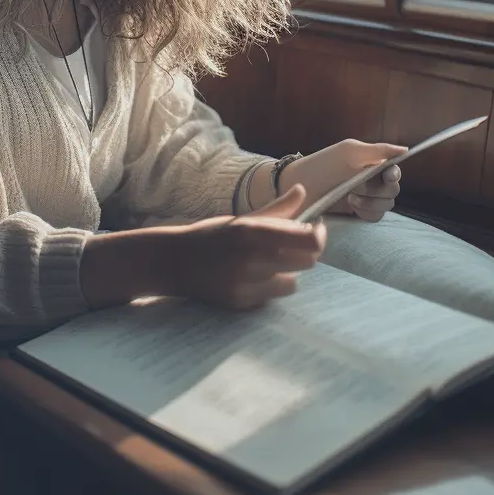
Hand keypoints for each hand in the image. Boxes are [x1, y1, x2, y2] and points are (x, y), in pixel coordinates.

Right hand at [167, 185, 325, 308]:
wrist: (174, 262)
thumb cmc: (210, 235)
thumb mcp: (242, 219)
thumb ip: (277, 209)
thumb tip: (302, 191)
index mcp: (254, 233)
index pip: (310, 241)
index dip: (319, 234)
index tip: (314, 227)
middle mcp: (254, 260)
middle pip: (307, 262)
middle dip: (304, 251)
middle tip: (294, 242)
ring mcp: (249, 285)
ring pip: (293, 282)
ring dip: (287, 272)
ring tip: (269, 262)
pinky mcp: (244, 303)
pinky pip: (273, 296)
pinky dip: (269, 286)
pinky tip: (251, 276)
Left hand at [282, 140, 403, 221]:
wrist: (299, 187)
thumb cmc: (322, 165)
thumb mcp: (349, 152)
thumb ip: (378, 150)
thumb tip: (405, 150)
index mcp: (369, 162)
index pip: (393, 169)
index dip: (394, 174)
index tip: (387, 175)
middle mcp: (370, 179)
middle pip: (393, 189)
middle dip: (378, 189)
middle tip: (357, 186)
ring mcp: (365, 197)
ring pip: (387, 204)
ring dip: (371, 201)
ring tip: (351, 196)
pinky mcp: (358, 213)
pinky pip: (376, 216)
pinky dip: (367, 212)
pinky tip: (353, 207)